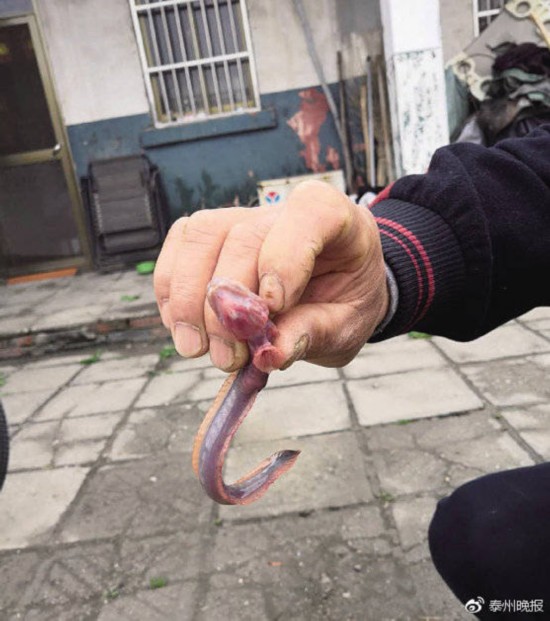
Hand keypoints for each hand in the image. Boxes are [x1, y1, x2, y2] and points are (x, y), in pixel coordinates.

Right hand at [154, 180, 388, 370]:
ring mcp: (242, 217)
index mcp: (335, 218)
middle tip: (228, 358)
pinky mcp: (212, 235)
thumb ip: (314, 333)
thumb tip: (270, 354)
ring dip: (189, 299)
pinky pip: (179, 247)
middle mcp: (282, 210)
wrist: (333, 290)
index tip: (273, 308)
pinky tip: (185, 328)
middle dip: (228, 303)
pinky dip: (173, 291)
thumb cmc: (345, 300)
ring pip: (200, 236)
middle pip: (242, 236)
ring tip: (197, 350)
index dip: (285, 259)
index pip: (308, 213)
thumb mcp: (347, 324)